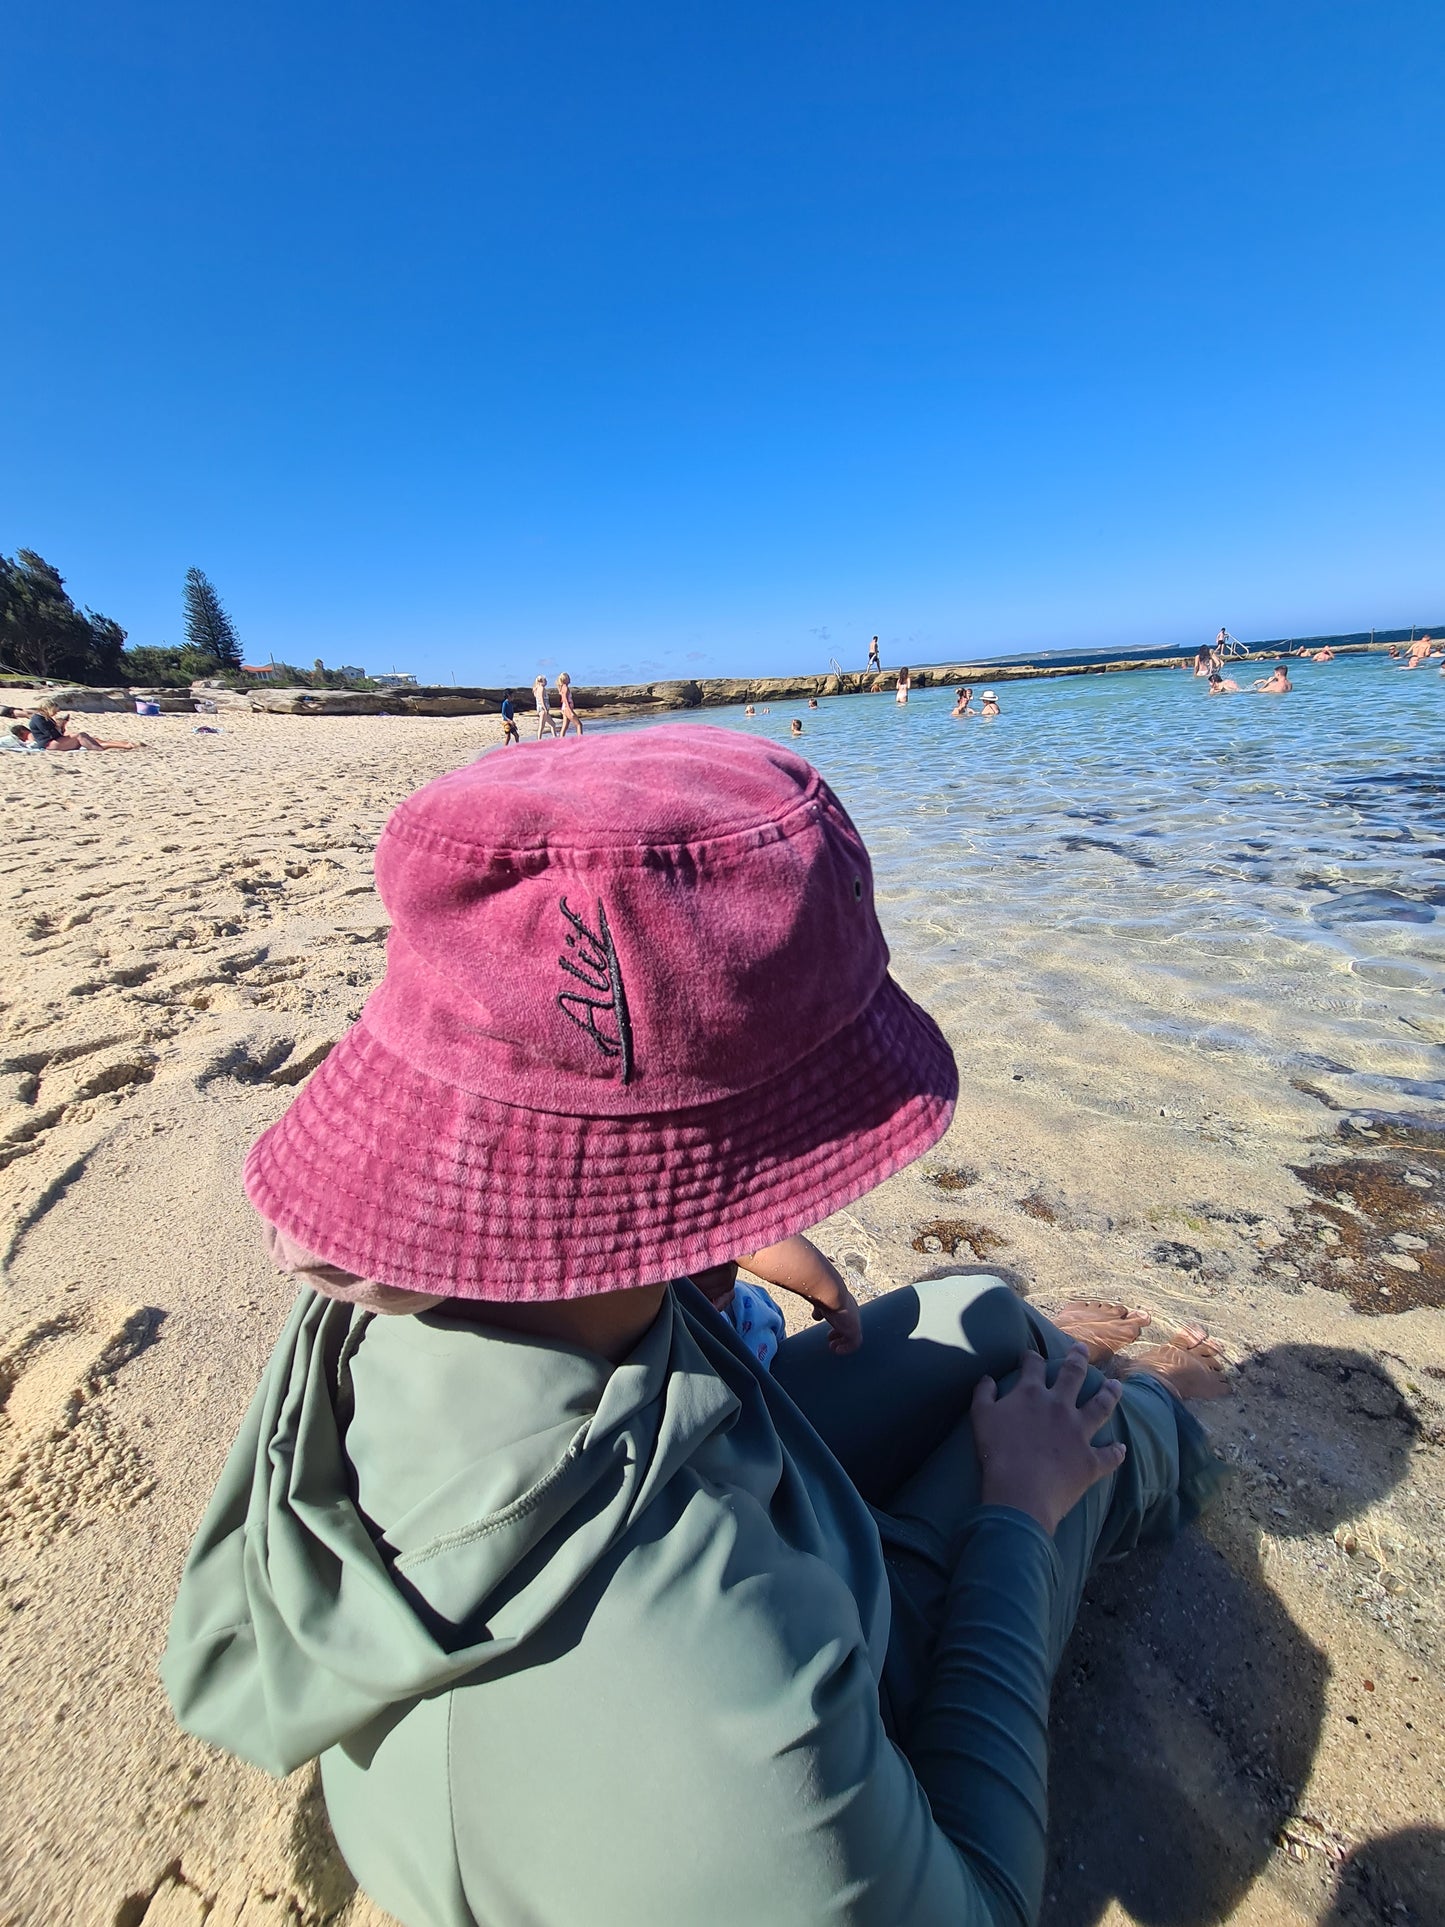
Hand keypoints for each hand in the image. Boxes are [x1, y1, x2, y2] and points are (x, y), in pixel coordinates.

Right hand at [811, 1284, 862, 1354]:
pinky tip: (838, 1350)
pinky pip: (854, 1344)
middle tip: (831, 1341)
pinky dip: (846, 1349)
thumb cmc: (824, 1294)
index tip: (830, 1333)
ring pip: (853, 1336)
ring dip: (843, 1343)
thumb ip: (820, 1310)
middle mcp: (853, 1312)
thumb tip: (816, 1317)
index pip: (846, 1317)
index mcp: (846, 1304)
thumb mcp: (821, 1303)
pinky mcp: (854, 1330)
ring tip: (834, 1348)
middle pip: (850, 1327)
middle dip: (841, 1336)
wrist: (830, 1292)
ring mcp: (855, 1321)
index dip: (838, 1325)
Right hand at [970, 1344, 1125, 1534]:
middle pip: (1074, 1375)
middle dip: (1078, 1359)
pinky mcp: (1090, 1459)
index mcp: (1032, 1394)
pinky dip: (1116, 1451)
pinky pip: (1108, 1454)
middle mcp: (1060, 1406)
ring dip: (1109, 1394)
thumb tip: (988, 1378)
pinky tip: (1121, 1448)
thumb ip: (983, 1394)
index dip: (1032, 1357)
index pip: (1034, 1366)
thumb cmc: (996, 1453)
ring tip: (1115, 1385)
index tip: (1031, 1354)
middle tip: (1083, 1349)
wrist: (1021, 1492)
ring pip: (1100, 1406)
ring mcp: (1079, 1432)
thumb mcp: (980, 1417)